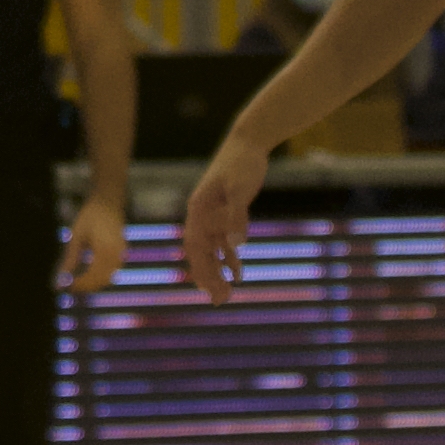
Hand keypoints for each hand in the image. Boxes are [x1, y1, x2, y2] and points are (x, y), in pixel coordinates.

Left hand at [65, 190, 129, 294]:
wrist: (108, 202)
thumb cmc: (90, 216)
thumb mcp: (76, 237)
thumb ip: (70, 260)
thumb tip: (60, 280)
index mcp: (104, 250)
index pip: (92, 277)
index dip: (79, 285)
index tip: (65, 286)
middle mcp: (116, 255)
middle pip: (101, 281)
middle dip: (85, 287)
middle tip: (69, 286)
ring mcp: (121, 255)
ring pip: (107, 279)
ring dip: (93, 284)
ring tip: (76, 281)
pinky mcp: (122, 253)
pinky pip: (112, 272)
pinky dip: (100, 277)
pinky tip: (88, 274)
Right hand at [178, 139, 267, 297]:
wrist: (249, 142)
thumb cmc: (242, 163)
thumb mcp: (241, 189)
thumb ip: (238, 216)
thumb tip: (237, 245)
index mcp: (198, 209)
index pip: (195, 246)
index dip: (200, 270)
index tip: (207, 291)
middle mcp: (201, 215)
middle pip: (200, 253)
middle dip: (208, 278)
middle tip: (220, 302)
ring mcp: (213, 215)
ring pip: (211, 251)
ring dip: (218, 272)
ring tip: (227, 295)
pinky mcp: (226, 213)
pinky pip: (224, 242)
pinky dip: (230, 258)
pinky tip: (239, 274)